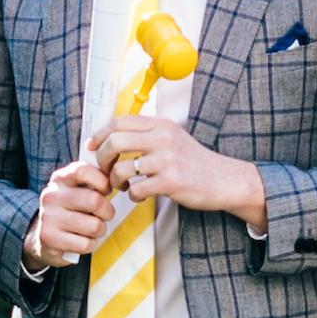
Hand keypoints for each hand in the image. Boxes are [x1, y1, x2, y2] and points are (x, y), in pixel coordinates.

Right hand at [23, 156, 114, 270]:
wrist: (46, 238)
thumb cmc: (71, 211)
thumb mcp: (78, 190)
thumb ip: (95, 181)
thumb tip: (117, 180)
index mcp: (60, 179)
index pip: (83, 171)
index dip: (102, 181)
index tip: (106, 191)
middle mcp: (51, 195)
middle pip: (94, 200)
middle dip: (108, 212)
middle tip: (105, 215)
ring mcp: (48, 217)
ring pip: (94, 225)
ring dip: (100, 230)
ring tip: (93, 229)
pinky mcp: (49, 238)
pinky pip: (85, 244)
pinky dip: (91, 244)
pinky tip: (83, 240)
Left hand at [89, 118, 267, 230]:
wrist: (224, 179)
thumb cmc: (193, 162)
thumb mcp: (172, 137)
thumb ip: (147, 134)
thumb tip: (113, 135)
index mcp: (161, 124)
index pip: (120, 121)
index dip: (100, 134)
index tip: (92, 146)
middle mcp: (163, 138)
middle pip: (115, 141)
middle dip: (102, 158)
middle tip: (104, 170)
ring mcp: (167, 160)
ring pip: (122, 168)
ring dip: (116, 181)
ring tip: (123, 186)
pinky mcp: (171, 181)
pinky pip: (136, 188)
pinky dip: (133, 195)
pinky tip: (139, 196)